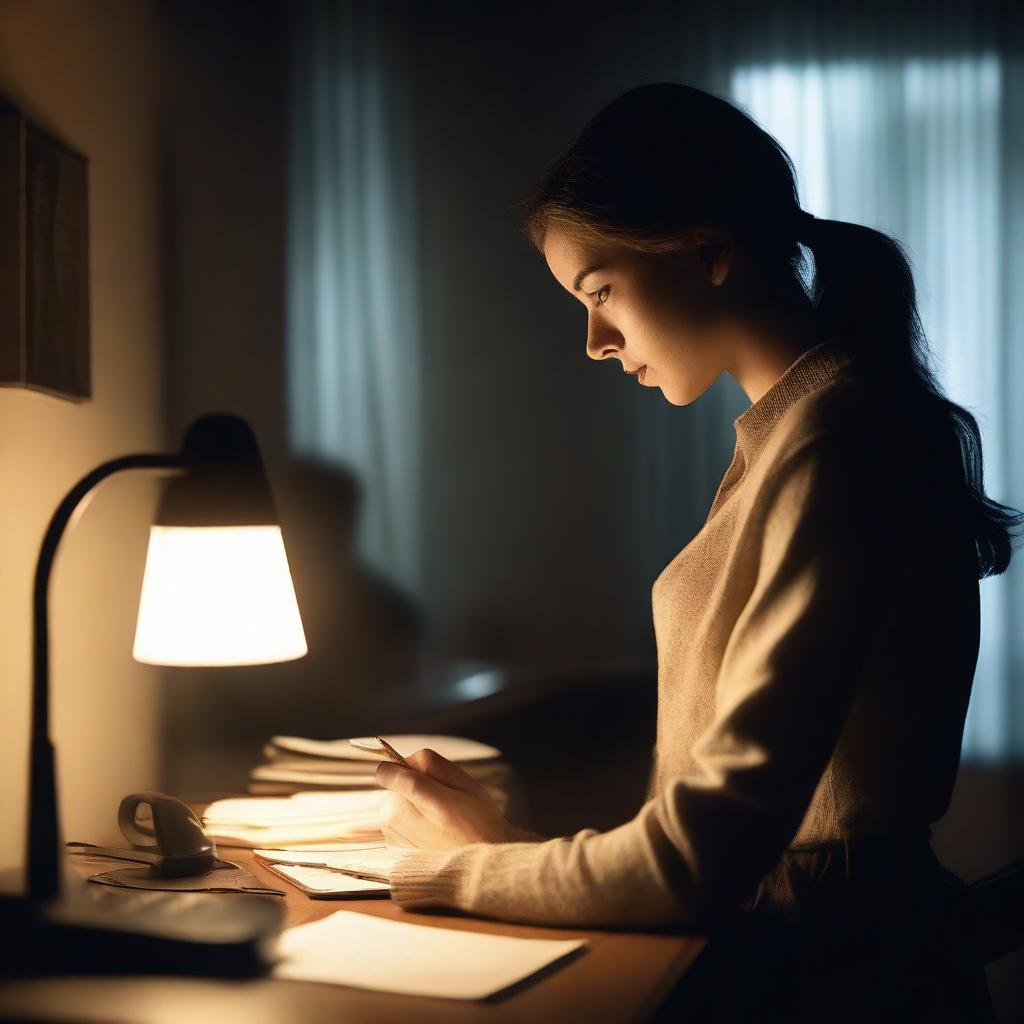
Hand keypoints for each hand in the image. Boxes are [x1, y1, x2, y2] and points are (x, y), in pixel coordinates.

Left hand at [375, 748, 524, 850]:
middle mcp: (405, 821)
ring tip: (436, 820)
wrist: (477, 868)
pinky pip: (395, 820)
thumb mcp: (467, 784)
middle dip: (413, 787)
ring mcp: (394, 836)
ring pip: (395, 802)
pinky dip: (408, 822)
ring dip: (410, 805)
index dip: (398, 766)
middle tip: (441, 801)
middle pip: (396, 786)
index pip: (393, 775)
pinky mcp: (391, 846)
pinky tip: (429, 834)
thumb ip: (434, 764)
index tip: (410, 768)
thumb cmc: (478, 823)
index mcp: (429, 803)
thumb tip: (404, 759)